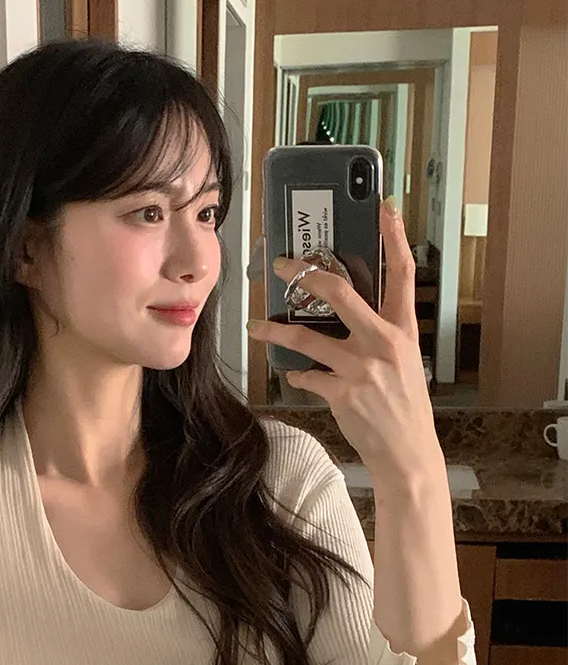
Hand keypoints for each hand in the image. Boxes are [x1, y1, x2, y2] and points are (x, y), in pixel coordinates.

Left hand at [271, 198, 440, 484]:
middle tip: (280, 265)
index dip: (393, 238)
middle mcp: (383, 343)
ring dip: (275, 330)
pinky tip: (295, 376)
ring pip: (306, 337)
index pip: (402, 274)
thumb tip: (349, 313)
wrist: (408, 455)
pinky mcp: (342, 393)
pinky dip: (297, 376)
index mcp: (403, 330)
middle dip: (305, 274)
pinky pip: (306, 376)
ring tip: (257, 325)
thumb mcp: (404, 363)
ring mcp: (361, 368)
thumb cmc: (405, 407)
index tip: (383, 210)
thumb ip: (380, 335)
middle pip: (340, 292)